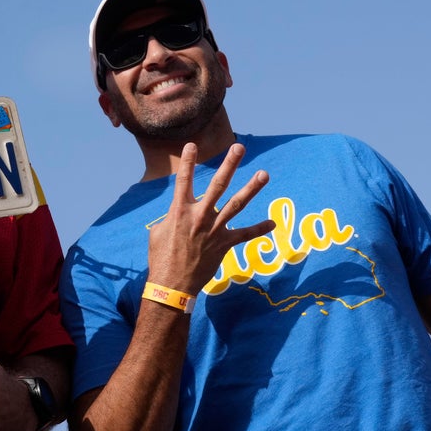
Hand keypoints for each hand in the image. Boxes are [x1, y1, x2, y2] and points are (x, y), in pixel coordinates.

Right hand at [147, 142, 274, 292]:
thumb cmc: (160, 258)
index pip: (184, 180)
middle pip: (218, 184)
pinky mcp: (224, 244)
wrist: (172, 284)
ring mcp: (214, 229)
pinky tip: (272, 223)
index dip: (187, 161)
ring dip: (251, 188)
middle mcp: (199, 216)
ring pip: (236, 204)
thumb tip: (176, 215)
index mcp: (179, 210)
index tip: (192, 145)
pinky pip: (245, 235)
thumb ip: (169, 218)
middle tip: (239, 148)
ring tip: (264, 174)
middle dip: (229, 165)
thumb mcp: (157, 233)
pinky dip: (259, 229)